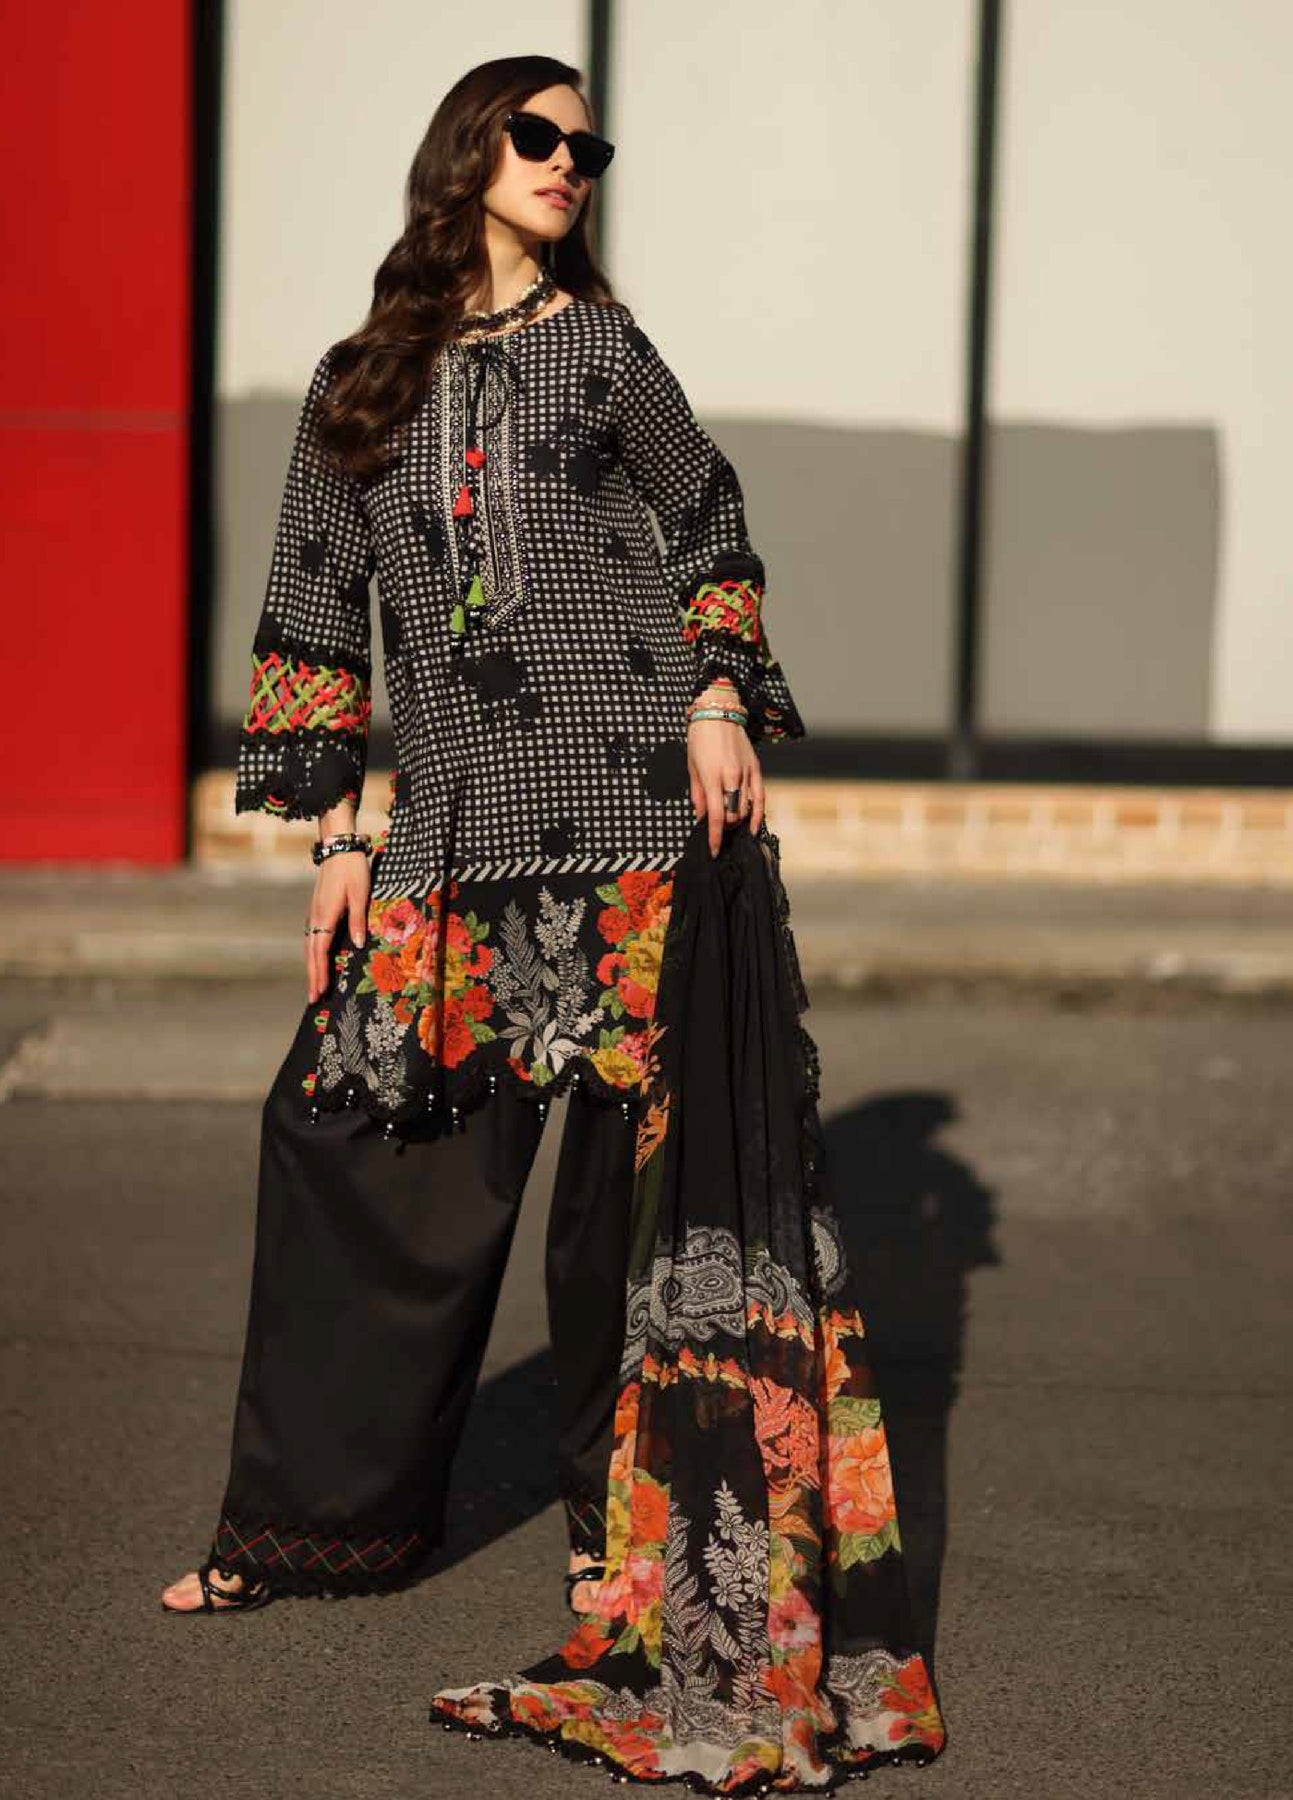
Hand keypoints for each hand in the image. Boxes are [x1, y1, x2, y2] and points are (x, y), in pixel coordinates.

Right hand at [305, 852, 370, 1002]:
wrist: (339, 847)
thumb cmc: (353, 870)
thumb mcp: (360, 894)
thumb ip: (358, 920)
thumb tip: (357, 945)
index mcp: (326, 916)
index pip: (321, 951)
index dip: (321, 973)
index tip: (320, 992)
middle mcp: (316, 917)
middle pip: (311, 954)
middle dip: (313, 977)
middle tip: (313, 1000)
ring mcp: (315, 913)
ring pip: (310, 946)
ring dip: (312, 967)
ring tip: (315, 986)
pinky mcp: (318, 909)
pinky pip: (313, 937)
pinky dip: (314, 953)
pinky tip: (318, 961)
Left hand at [687, 711, 763, 856]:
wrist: (719, 713)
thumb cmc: (700, 739)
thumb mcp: (691, 767)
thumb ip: (697, 795)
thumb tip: (701, 816)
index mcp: (712, 778)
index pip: (716, 817)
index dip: (715, 837)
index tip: (713, 850)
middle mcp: (732, 777)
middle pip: (732, 816)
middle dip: (724, 826)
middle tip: (717, 824)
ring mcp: (746, 774)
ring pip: (746, 809)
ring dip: (737, 820)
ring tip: (730, 820)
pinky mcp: (756, 769)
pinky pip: (761, 798)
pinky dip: (758, 814)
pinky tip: (753, 826)